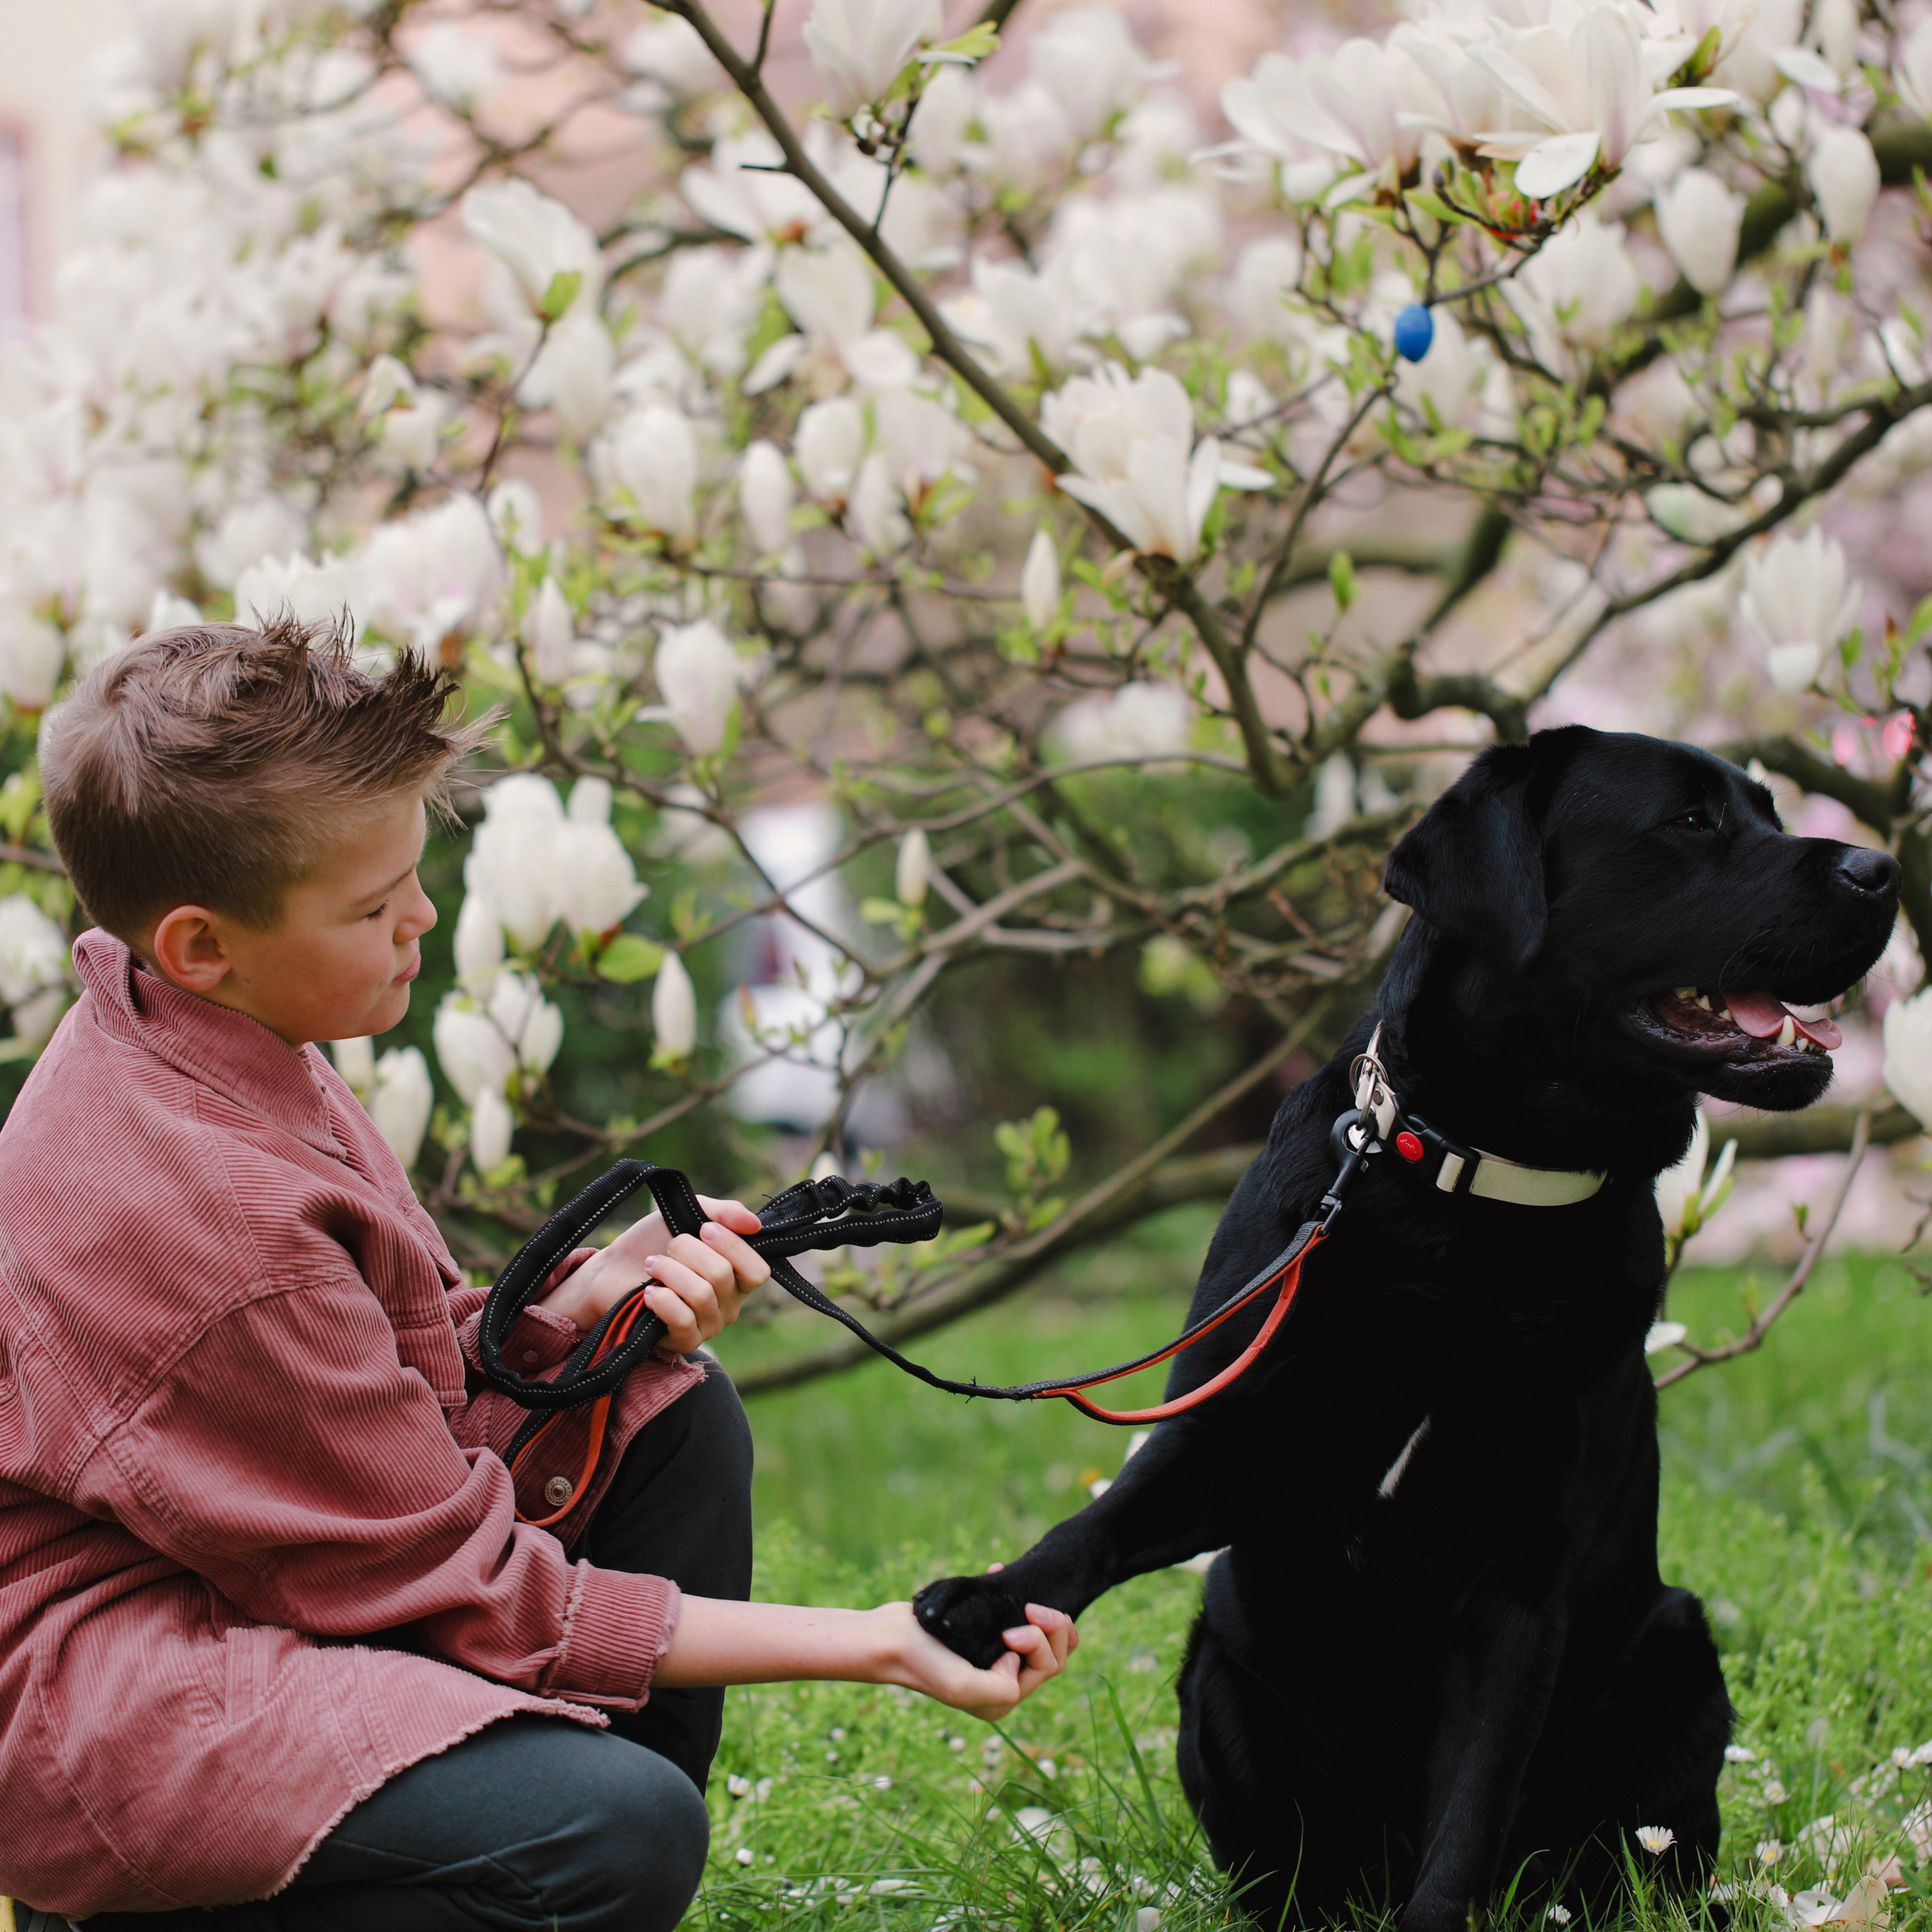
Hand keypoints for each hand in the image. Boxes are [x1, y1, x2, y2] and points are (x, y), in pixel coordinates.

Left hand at [536, 1195, 769, 1349]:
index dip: (732, 1246)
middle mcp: (729, 1304)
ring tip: (652, 1265)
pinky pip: (682, 1319)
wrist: (612, 1269)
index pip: (757, 1271)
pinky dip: (662, 1299)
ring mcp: (708, 1325)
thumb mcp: (690, 1215)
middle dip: (687, 1251)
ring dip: (669, 1271)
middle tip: (668, 1247)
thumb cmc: (654, 1242)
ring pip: (700, 1294)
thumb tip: (755, 1224)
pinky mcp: (683, 1341)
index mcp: (738, 1277)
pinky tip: (648, 1292)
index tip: (703, 1228)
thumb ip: (725, 1213)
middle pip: (722, 1275)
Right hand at [874, 1600, 1076, 1720]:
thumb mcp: (964, 1686)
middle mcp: (1001, 1682)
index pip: (1047, 1667)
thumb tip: (1017, 1663)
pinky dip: (1014, 1594)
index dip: (1040, 1642)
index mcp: (1002, 1699)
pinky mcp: (981, 1632)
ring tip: (1025, 1597)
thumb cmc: (923, 1660)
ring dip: (1040, 1612)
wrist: (888, 1636)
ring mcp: (992, 1656)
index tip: (1011, 1630)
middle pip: (1052, 1652)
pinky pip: (1015, 1615)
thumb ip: (1002, 1688)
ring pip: (1040, 1634)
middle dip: (1051, 1625)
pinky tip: (997, 1571)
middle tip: (1030, 1606)